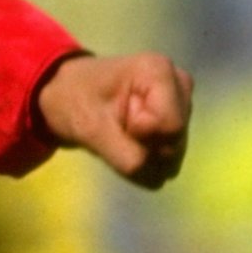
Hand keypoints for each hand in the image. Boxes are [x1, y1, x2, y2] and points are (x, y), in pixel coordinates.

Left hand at [36, 50, 192, 190]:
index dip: (141, 135)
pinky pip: (167, 163)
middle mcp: (180, 86)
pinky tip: (128, 141)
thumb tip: (159, 180)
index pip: (170, 126)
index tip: (116, 119)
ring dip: (143, 156)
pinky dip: (144, 161)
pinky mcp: (178, 126)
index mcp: (160, 72)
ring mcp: (182, 106)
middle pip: (175, 141)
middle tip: (116, 129)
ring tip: (120, 133)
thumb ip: (126, 155)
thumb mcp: (91, 128)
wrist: (69, 96)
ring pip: (173, 156)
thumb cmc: (75, 101)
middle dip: (143, 148)